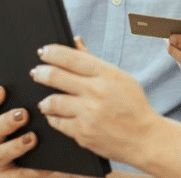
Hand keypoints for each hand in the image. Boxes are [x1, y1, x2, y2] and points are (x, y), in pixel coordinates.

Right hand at [0, 86, 69, 177]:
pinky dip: (30, 172)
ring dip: (15, 145)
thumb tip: (51, 96)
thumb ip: (41, 112)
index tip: (1, 89)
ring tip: (32, 139)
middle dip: (6, 120)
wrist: (51, 172)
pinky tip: (43, 168)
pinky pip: (15, 176)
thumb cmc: (44, 144)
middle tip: (24, 114)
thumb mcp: (42, 127)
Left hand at [30, 39, 158, 165]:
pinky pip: (57, 122)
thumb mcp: (119, 77)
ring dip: (45, 100)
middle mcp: (96, 92)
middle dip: (40, 73)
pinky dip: (53, 118)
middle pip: (55, 76)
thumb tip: (75, 41)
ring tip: (45, 100)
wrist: (144, 138)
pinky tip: (55, 115)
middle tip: (36, 72)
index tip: (43, 51)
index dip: (52, 52)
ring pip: (52, 101)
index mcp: (106, 74)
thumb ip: (93, 61)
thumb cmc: (132, 105)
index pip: (71, 57)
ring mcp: (88, 113)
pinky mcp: (82, 133)